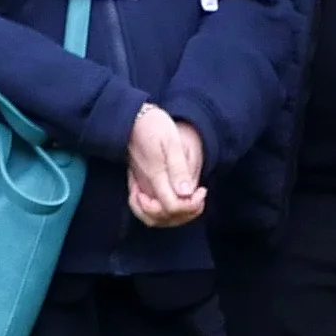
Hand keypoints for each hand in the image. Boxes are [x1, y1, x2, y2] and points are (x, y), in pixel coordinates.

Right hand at [123, 105, 205, 226]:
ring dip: (174, 216)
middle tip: (199, 197)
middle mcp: (145, 187)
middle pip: (162, 217)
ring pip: (154, 217)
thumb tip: (187, 193)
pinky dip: (163, 213)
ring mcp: (140, 187)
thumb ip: (178, 168)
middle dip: (184, 214)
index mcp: (155, 176)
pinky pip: (147, 210)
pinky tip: (177, 200)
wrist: (133, 118)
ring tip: (190, 202)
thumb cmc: (154, 126)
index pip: (172, 207)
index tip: (202, 191)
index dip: (190, 205)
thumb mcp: (171, 142)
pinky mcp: (137, 186)